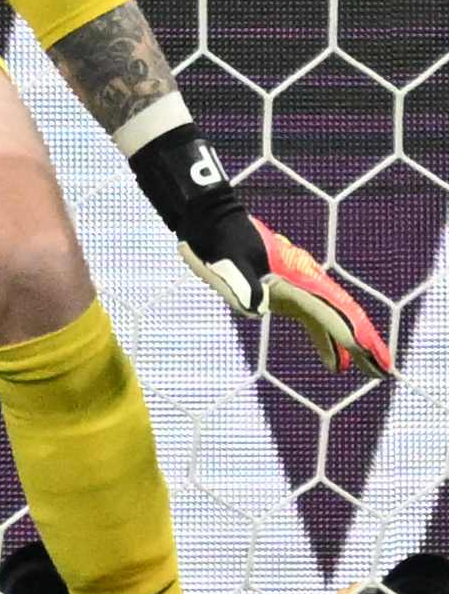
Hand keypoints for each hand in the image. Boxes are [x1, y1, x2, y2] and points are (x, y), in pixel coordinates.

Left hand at [132, 125, 397, 376]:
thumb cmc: (220, 240)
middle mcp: (305, 282)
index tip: (372, 356)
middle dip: (364, 344)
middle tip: (383, 371)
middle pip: (342, 317)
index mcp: (296, 277)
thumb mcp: (226, 261)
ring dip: (347, 346)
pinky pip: (313, 320)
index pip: (332, 311)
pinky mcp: (285, 292)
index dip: (354, 336)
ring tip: (367, 372)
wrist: (210, 221)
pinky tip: (332, 362)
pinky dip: (324, 339)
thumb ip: (243, 285)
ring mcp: (297, 288)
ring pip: (331, 320)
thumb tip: (259, 309)